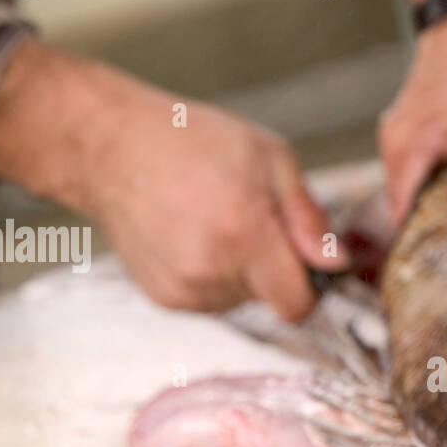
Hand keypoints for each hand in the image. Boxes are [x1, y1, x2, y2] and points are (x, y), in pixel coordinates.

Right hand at [0, 40, 345, 318]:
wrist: (110, 147)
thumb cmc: (193, 142)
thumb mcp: (269, 157)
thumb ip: (308, 217)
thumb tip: (336, 263)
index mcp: (245, 236)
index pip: (297, 304)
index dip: (308, 286)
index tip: (301, 258)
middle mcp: (213, 272)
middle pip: (270, 299)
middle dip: (272, 267)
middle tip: (248, 219)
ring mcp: (184, 290)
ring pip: (240, 300)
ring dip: (241, 271)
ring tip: (215, 222)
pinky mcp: (164, 297)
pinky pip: (210, 299)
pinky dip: (212, 275)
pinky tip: (191, 235)